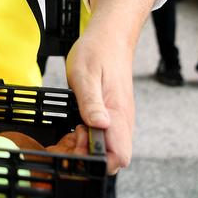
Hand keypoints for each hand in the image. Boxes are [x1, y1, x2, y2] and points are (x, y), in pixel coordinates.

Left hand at [65, 28, 135, 173]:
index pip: (119, 157)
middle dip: (90, 156)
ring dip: (88, 146)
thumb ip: (91, 103)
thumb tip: (99, 126)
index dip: (98, 159)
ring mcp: (120, 119)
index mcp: (118, 114)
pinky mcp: (114, 115)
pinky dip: (90, 137)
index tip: (81, 141)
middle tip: (73, 134)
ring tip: (74, 127)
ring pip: (109, 148)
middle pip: (113, 158)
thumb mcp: (85, 75)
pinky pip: (106, 137)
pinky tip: (78, 124)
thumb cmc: (98, 52)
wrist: (110, 37)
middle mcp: (123, 121)